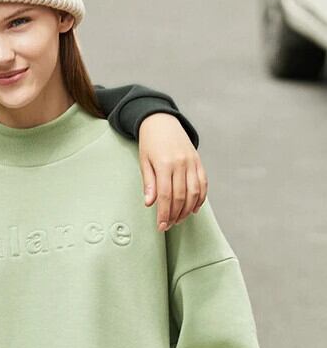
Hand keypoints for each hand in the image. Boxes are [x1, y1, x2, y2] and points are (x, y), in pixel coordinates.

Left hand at [138, 113, 207, 230]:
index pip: (165, 195)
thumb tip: (150, 204)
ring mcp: (192, 162)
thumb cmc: (150, 143)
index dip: (163, 213)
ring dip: (188, 209)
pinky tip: (194, 208)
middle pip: (181, 196)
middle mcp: (181, 164)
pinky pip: (203, 183)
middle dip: (175, 214)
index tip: (161, 226)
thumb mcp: (144, 161)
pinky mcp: (199, 161)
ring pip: (194, 192)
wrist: (162, 121)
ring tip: (179, 219)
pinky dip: (201, 198)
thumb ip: (149, 183)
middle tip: (169, 225)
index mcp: (164, 164)